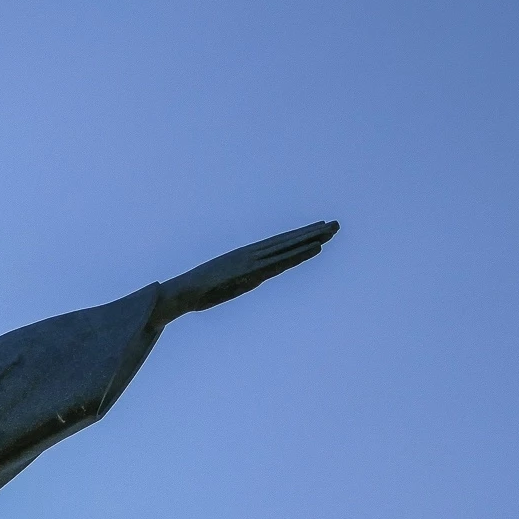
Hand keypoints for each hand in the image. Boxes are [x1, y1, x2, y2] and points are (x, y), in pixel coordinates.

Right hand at [151, 220, 339, 326]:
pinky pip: (281, 261)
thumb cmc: (198, 293)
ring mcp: (253, 261)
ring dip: (312, 238)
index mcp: (247, 258)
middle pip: (288, 243)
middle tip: (335, 225)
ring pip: (288, 248)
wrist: (182, 293)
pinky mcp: (252, 271)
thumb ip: (241, 281)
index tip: (317, 231)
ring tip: (332, 230)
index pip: (278, 246)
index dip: (299, 238)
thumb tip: (250, 280)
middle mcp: (252, 255)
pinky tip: (317, 247)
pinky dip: (300, 253)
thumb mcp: (225, 286)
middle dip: (312, 233)